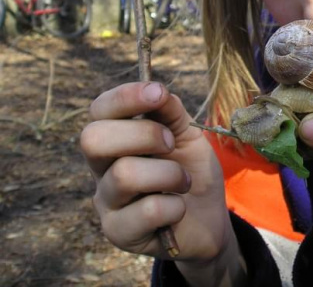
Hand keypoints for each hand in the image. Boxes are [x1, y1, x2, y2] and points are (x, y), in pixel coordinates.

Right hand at [80, 82, 237, 269]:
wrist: (208, 218)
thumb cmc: (192, 171)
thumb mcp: (187, 134)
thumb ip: (171, 111)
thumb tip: (156, 90)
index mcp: (115, 137)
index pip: (99, 109)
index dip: (125, 97)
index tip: (158, 94)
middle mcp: (102, 167)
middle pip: (92, 139)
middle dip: (144, 134)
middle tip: (171, 144)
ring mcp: (106, 201)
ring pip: (125, 174)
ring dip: (170, 173)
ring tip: (183, 181)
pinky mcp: (119, 232)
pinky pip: (148, 210)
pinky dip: (175, 205)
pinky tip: (178, 209)